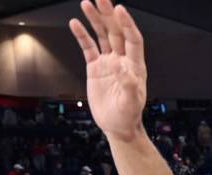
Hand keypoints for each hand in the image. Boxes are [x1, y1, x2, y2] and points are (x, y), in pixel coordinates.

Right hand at [69, 0, 146, 142]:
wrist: (117, 126)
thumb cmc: (128, 117)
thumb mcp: (131, 104)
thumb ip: (129, 87)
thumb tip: (124, 70)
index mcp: (135, 67)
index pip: (133, 40)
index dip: (127, 24)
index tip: (119, 9)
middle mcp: (123, 61)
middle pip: (116, 32)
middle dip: (109, 15)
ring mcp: (109, 63)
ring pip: (102, 36)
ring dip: (95, 20)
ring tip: (87, 3)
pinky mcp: (96, 68)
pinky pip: (88, 47)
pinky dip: (82, 35)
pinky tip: (76, 23)